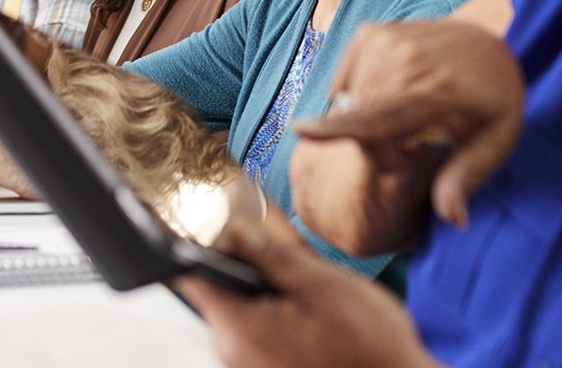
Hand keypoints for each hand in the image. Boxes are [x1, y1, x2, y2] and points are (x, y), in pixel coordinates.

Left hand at [176, 223, 436, 367]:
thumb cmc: (371, 348)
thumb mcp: (325, 285)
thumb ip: (274, 254)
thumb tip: (234, 226)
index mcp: (240, 329)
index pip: (190, 274)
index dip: (193, 236)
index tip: (207, 210)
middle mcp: (232, 352)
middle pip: (215, 288)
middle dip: (238, 255)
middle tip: (267, 229)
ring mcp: (247, 364)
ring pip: (237, 306)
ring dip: (259, 282)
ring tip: (294, 266)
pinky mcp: (265, 367)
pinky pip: (254, 327)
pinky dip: (270, 306)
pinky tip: (300, 296)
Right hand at [294, 19, 523, 237]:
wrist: (489, 41)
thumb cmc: (493, 101)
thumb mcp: (494, 143)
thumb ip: (465, 179)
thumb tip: (454, 221)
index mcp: (439, 91)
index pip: (381, 116)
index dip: (339, 127)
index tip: (300, 131)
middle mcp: (407, 58)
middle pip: (360, 118)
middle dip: (377, 146)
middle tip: (411, 148)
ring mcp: (384, 39)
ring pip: (349, 100)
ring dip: (365, 120)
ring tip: (405, 120)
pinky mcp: (369, 33)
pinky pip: (344, 81)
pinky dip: (358, 97)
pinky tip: (389, 95)